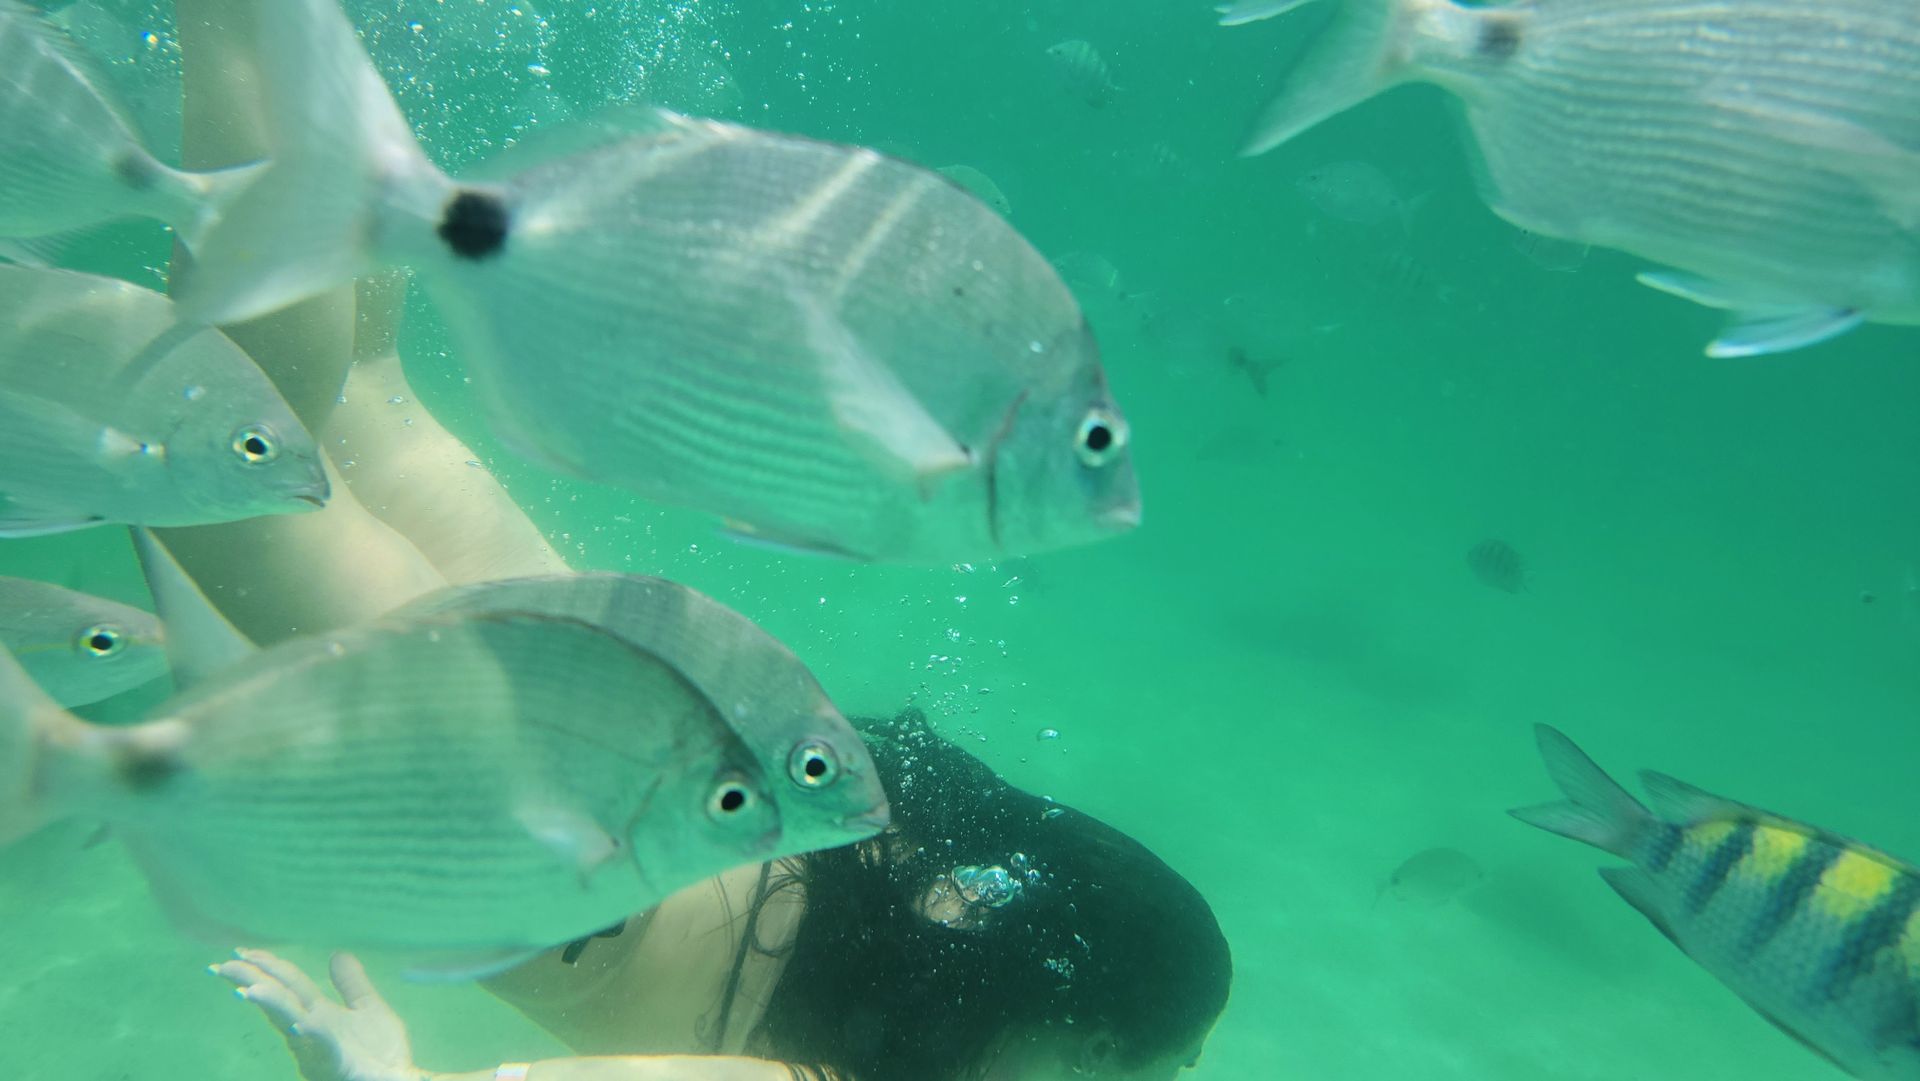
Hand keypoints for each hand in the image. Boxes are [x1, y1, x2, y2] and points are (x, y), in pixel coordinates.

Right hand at [213, 949, 423, 1080]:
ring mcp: (320, 1049)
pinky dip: (311, 1033)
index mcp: (317, 1015)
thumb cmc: (380, 1053)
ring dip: (273, 1005)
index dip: (266, 967)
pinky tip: (300, 1022)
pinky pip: (322, 1046)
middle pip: (278, 1000)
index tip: (240, 951)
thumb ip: (351, 984)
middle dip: (251, 982)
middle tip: (221, 966)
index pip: (287, 985)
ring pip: (292, 1022)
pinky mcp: (337, 1064)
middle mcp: (310, 1031)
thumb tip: (337, 953)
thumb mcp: (368, 1009)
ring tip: (250, 989)